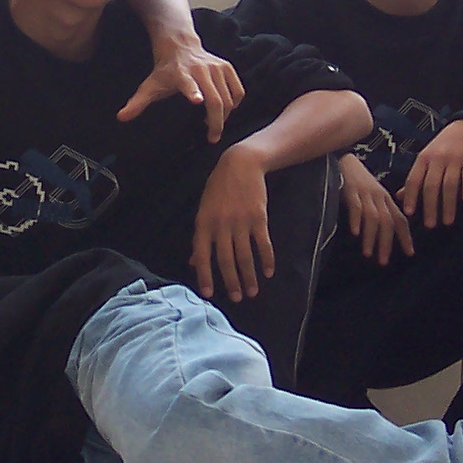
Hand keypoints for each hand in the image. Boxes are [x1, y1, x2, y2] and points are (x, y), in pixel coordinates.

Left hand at [118, 34, 244, 142]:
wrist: (179, 45)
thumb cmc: (165, 70)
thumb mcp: (150, 86)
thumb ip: (137, 103)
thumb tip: (121, 118)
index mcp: (181, 74)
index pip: (188, 83)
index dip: (193, 92)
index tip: (198, 101)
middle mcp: (201, 69)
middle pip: (216, 99)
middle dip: (216, 122)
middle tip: (212, 138)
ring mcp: (217, 67)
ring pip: (229, 98)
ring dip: (225, 116)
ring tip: (214, 125)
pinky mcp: (227, 67)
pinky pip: (238, 91)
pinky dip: (235, 104)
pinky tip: (225, 110)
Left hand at [190, 142, 271, 300]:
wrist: (240, 164)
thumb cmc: (218, 188)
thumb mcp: (203, 209)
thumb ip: (200, 236)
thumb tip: (193, 262)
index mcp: (204, 223)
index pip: (202, 254)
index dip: (205, 275)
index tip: (208, 294)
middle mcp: (221, 225)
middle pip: (226, 259)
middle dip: (231, 281)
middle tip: (236, 298)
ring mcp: (240, 222)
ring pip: (245, 255)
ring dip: (249, 276)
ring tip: (252, 292)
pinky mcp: (258, 218)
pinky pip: (263, 244)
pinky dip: (266, 259)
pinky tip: (268, 272)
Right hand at [340, 151, 413, 263]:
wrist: (343, 157)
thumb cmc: (356, 180)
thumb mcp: (372, 194)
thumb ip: (380, 210)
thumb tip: (385, 231)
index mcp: (386, 199)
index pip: (400, 219)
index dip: (405, 237)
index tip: (410, 253)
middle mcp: (379, 196)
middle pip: (388, 222)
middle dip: (387, 243)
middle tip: (384, 262)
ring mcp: (365, 193)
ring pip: (373, 217)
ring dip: (372, 237)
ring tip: (369, 254)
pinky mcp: (350, 189)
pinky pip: (355, 206)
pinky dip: (356, 220)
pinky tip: (355, 233)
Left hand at [398, 119, 462, 228]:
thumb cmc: (443, 147)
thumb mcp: (427, 158)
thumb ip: (415, 177)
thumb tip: (399, 197)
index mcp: (423, 159)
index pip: (413, 179)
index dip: (410, 197)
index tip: (408, 214)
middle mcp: (437, 158)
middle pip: (431, 186)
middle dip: (429, 207)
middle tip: (429, 225)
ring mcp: (455, 158)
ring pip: (450, 184)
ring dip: (448, 205)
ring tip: (447, 221)